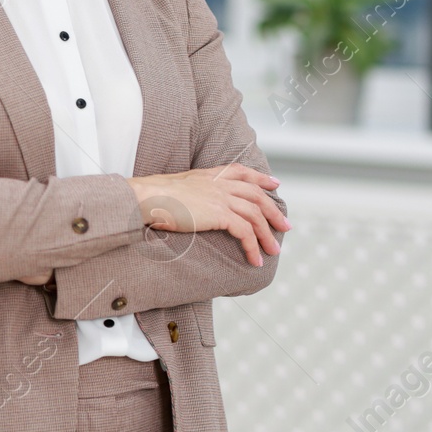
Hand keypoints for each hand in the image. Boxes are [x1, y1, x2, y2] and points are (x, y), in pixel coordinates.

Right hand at [126, 164, 291, 266]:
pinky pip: (244, 231)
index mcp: (209, 175)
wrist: (146, 198)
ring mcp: (220, 197)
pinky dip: (252, 246)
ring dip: (267, 234)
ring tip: (273, 251)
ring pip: (255, 214)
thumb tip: (189, 203)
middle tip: (285, 226)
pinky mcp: (219, 213)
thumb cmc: (152, 197)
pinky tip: (254, 259)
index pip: (242, 172)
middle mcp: (218, 183)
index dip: (260, 178)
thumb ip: (190, 192)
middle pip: (256, 195)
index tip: (274, 184)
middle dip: (273, 211)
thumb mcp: (176, 188)